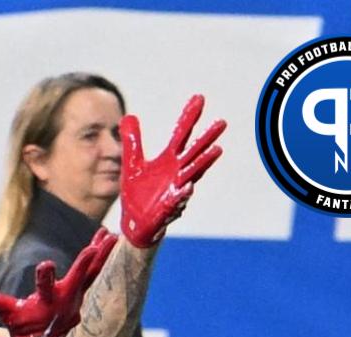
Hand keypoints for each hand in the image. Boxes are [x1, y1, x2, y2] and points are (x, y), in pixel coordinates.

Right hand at [0, 228, 115, 336]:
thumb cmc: (22, 327)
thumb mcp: (9, 316)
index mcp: (46, 303)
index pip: (44, 288)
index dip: (44, 277)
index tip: (46, 264)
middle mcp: (66, 299)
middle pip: (80, 277)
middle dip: (88, 261)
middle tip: (99, 244)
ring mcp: (77, 296)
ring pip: (93, 273)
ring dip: (102, 254)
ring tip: (111, 235)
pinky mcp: (81, 293)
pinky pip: (94, 273)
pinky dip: (100, 258)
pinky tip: (106, 241)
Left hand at [120, 95, 225, 247]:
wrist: (135, 223)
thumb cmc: (138, 193)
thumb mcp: (132, 164)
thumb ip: (133, 141)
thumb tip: (128, 116)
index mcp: (169, 160)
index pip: (181, 134)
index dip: (189, 116)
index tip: (199, 98)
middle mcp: (177, 173)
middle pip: (195, 152)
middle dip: (207, 138)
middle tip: (221, 122)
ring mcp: (176, 190)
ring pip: (193, 174)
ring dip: (204, 163)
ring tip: (217, 150)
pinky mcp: (168, 208)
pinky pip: (176, 200)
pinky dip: (182, 194)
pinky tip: (188, 187)